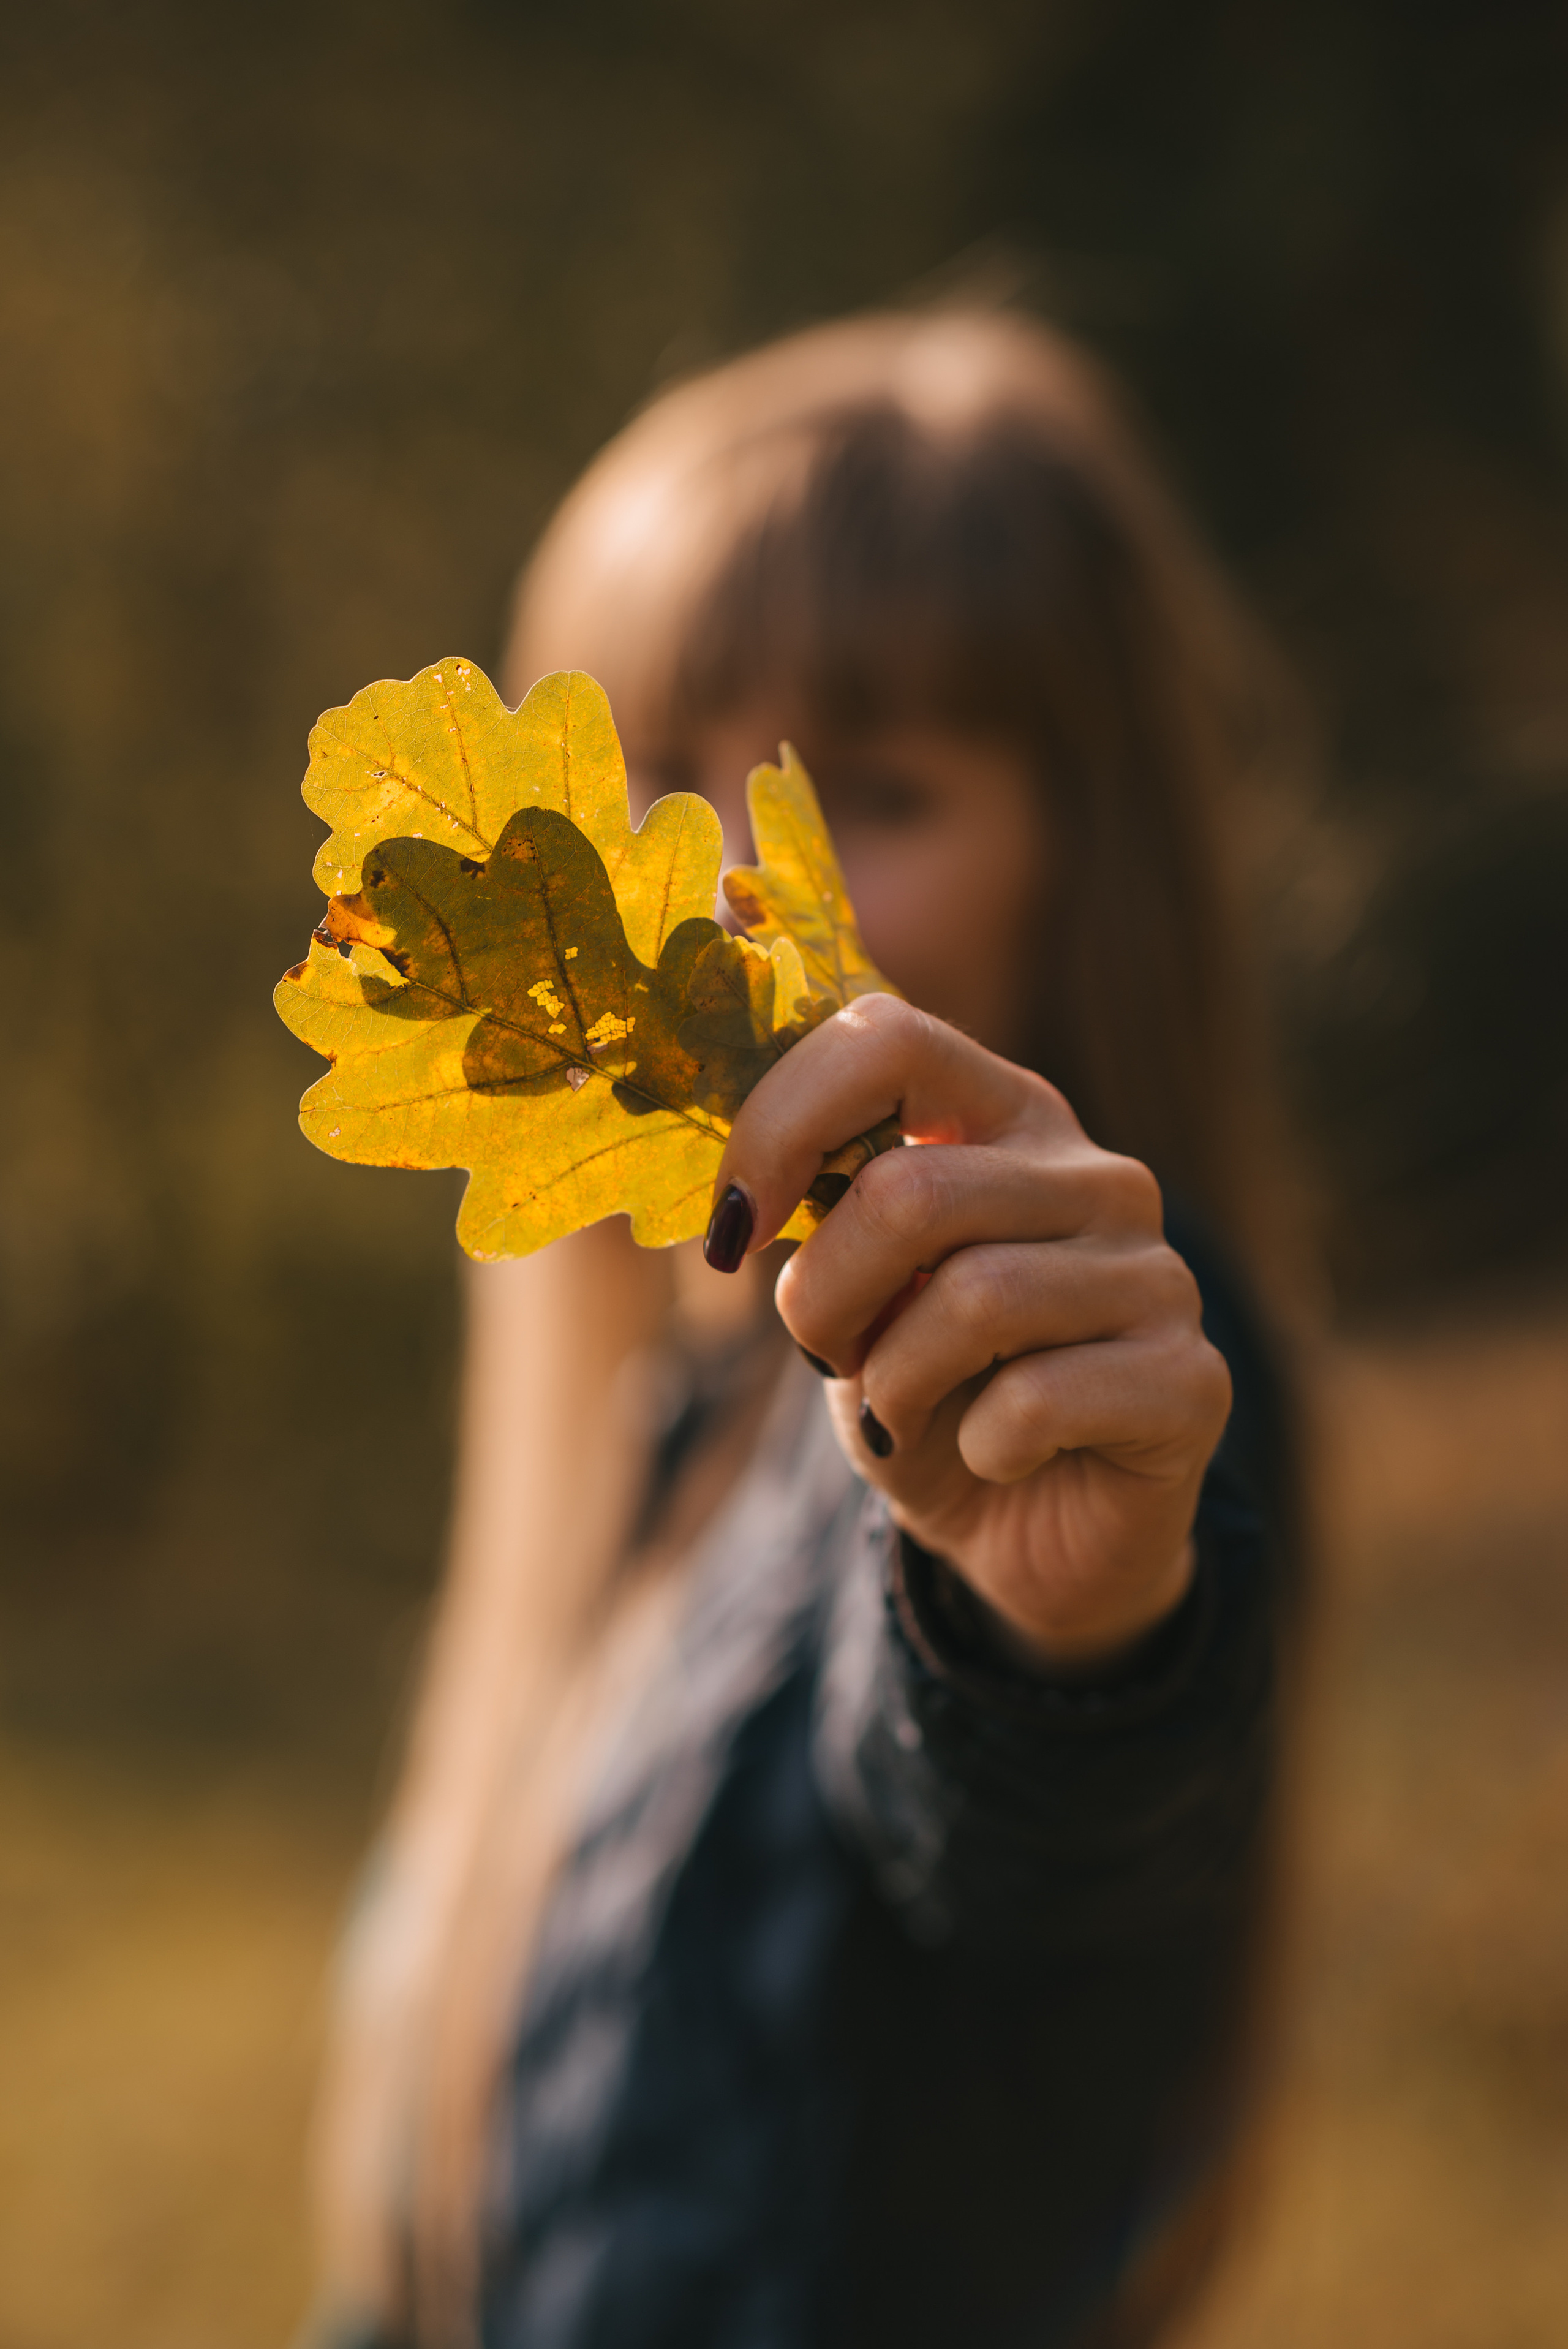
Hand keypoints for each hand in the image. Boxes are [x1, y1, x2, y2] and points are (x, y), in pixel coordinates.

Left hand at [703, 995, 1232, 1673]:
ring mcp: (1156, 1274)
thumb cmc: (929, 1390)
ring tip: (901, 1412)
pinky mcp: (1191, 1380)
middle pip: (911, 1191)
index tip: (734, 1226)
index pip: (890, 1037)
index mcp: (1006, 1115)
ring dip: (895, 1382)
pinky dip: (981, 1446)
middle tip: (829, 1355)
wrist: (1029, 1530)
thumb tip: (740, 1193)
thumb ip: (817, 1211)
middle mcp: (1097, 1174)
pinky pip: (1039, 1399)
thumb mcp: (852, 1289)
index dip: (781, 1123)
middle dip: (826, 1297)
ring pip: (974, 1298)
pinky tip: (994, 1456)